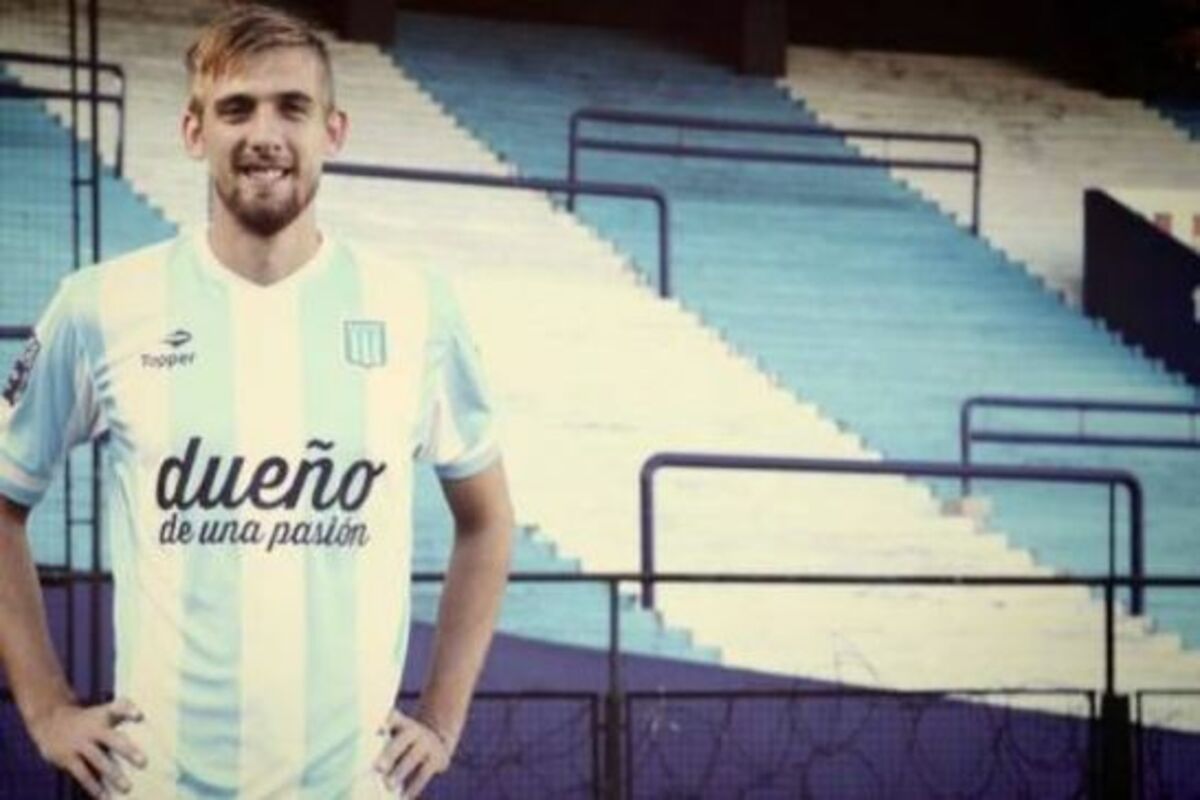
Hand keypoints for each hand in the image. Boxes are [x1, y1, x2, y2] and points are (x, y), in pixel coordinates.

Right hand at [28, 697, 145, 798]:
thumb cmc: (88, 719)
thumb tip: (143, 716)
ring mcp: (80, 744)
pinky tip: (104, 796)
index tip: (139, 716)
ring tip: (127, 788)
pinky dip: (94, 786)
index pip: (117, 708)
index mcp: (104, 715)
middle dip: (128, 751)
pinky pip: (83, 774)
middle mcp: (93, 729)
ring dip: (113, 775)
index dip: (128, 710)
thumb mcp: (104, 711)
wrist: (50, 721)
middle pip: (112, 739)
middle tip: (144, 763)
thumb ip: (124, 710)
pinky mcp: (68, 758)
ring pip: (99, 760)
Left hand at [375, 709, 453, 797]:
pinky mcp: (436, 759)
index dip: (385, 722)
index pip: (392, 719)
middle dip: (390, 754)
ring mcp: (426, 744)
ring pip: (412, 758)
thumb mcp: (396, 734)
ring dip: (400, 772)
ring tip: (389, 786)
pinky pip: (424, 773)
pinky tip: (405, 796)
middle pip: (402, 740)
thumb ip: (381, 740)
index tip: (378, 729)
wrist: (437, 740)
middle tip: (378, 767)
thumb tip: (370, 757)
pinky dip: (414, 786)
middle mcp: (414, 731)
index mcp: (401, 723)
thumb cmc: (404, 742)